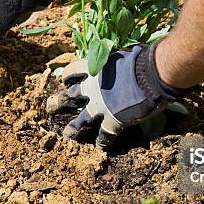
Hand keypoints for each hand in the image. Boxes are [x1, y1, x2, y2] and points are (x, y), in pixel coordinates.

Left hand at [47, 44, 181, 148]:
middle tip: (51, 107)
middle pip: (70, 96)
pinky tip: (101, 147)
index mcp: (95, 69)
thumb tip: (123, 61)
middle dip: (59, 102)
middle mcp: (93, 88)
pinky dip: (102, 142)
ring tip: (67, 134)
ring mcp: (101, 107)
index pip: (73, 71)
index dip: (67, 76)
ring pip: (81, 120)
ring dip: (73, 128)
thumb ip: (116, 63)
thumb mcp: (123, 55)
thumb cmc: (142, 60)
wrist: (152, 75)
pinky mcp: (113, 122)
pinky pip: (104, 136)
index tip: (64, 81)